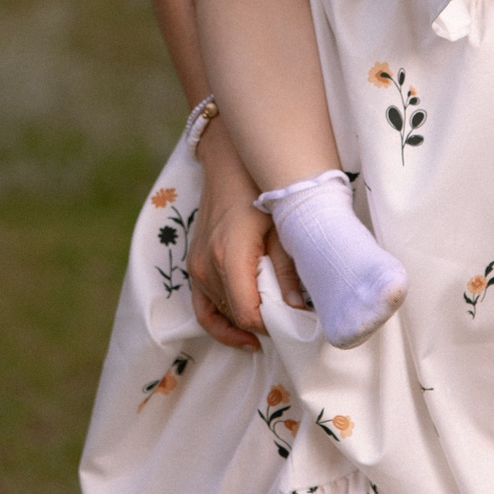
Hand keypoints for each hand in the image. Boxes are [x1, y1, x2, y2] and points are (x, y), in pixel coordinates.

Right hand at [188, 125, 304, 348]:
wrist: (230, 162)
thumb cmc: (260, 189)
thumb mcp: (283, 227)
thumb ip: (289, 270)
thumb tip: (300, 308)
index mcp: (230, 257)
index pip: (247, 313)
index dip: (271, 326)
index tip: (295, 325)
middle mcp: (207, 266)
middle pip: (233, 316)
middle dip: (262, 327)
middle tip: (290, 329)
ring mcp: (195, 266)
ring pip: (218, 313)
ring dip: (242, 325)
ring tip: (271, 331)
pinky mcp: (193, 264)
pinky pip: (202, 306)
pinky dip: (218, 322)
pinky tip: (240, 331)